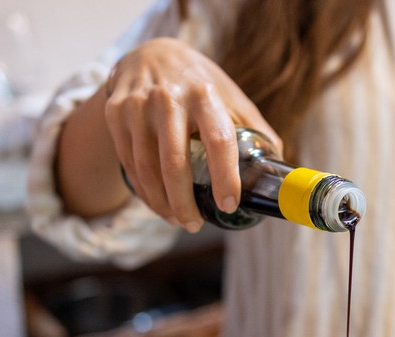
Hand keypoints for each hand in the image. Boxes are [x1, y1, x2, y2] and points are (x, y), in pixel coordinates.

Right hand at [104, 37, 281, 231]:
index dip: (225, 177)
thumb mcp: (230, 96)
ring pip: (147, 168)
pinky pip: (129, 164)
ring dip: (162, 203)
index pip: (218, 141)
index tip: (228, 205)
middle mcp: (168, 99)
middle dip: (184, 203)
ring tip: (178, 220)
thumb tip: (278, 169)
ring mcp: (137, 107)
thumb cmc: (199, 84)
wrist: (149, 53)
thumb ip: (254, 129)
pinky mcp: (116, 115)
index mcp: (204, 95)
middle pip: (174, 163)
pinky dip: (144, 191)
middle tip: (195, 226)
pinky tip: (158, 204)